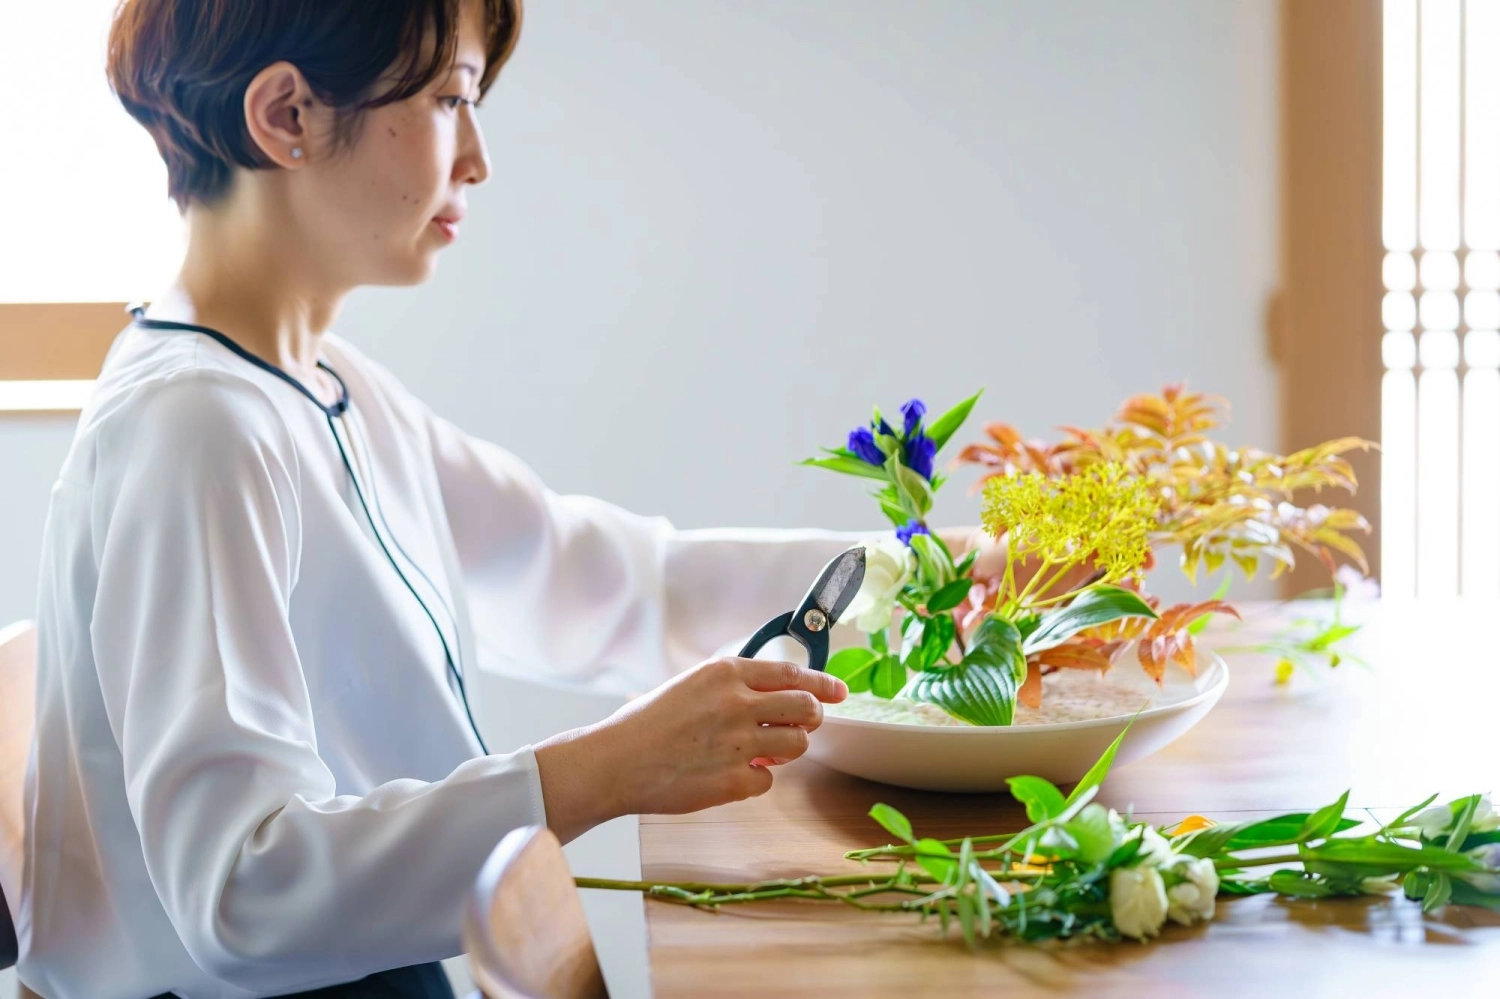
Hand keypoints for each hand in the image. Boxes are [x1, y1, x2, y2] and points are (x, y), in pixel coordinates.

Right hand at [533, 658, 846, 841]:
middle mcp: (738, 703)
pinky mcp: (736, 780)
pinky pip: (769, 780)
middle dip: (811, 717)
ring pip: (797, 744)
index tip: (839, 691)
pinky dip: (756, 779)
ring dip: (787, 749)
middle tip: (802, 725)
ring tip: (761, 752)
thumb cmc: (645, 723)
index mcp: (726, 674)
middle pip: (807, 707)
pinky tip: (730, 775)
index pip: (793, 672)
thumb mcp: (689, 686)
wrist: (616, 762)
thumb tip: (771, 696)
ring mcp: (739, 743)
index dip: (823, 683)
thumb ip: (731, 688)